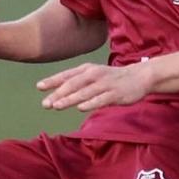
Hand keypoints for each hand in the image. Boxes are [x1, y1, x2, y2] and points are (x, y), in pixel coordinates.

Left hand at [38, 58, 157, 111]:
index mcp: (87, 70)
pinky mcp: (115, 94)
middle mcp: (94, 75)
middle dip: (58, 94)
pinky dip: (90, 103)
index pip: (66, 75)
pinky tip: (80, 108)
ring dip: (70, 99)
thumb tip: (55, 92)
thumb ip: (76, 82)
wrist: (139, 77)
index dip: (52, 81)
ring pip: (84, 92)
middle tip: (45, 104)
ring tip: (57, 106)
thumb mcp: (93, 76)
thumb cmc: (112, 78)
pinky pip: (101, 99)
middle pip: (73, 84)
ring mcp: (105, 84)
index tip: (39, 87)